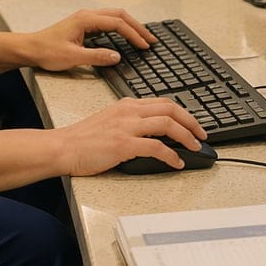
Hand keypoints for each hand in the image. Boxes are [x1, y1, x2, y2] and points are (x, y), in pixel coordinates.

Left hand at [23, 7, 156, 71]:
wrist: (29, 48)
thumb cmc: (46, 51)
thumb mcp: (72, 57)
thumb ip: (96, 56)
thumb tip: (117, 56)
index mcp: (86, 20)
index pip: (118, 24)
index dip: (134, 34)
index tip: (144, 46)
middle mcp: (87, 15)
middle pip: (120, 15)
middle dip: (138, 27)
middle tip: (151, 39)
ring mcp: (85, 19)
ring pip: (115, 17)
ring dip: (130, 26)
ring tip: (143, 37)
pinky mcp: (83, 25)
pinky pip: (108, 22)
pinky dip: (121, 28)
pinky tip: (125, 37)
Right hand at [56, 98, 208, 175]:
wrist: (62, 147)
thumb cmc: (82, 139)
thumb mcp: (109, 121)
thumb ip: (129, 122)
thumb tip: (151, 133)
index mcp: (127, 105)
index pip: (163, 102)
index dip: (182, 113)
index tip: (192, 123)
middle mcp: (129, 112)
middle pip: (171, 109)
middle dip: (191, 122)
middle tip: (202, 135)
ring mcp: (127, 127)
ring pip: (168, 125)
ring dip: (187, 137)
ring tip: (195, 148)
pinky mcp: (124, 145)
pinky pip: (157, 148)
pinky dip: (171, 155)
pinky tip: (176, 163)